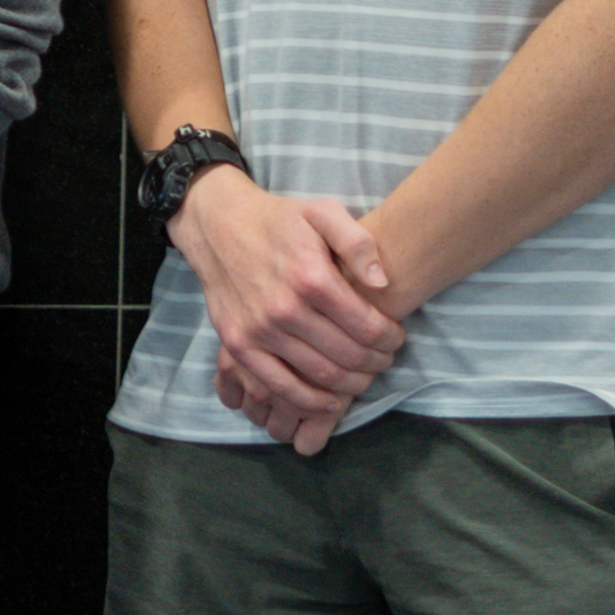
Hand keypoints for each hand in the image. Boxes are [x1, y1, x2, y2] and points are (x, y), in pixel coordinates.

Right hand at [176, 174, 400, 442]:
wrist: (218, 226)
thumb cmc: (278, 220)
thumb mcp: (323, 212)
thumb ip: (358, 242)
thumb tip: (382, 283)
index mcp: (311, 277)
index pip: (367, 326)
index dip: (391, 338)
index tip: (396, 338)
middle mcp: (284, 308)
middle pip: (348, 355)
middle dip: (376, 363)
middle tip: (384, 360)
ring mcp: (258, 331)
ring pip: (318, 376)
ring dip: (350, 385)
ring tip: (363, 379)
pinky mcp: (238, 345)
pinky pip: (277, 387)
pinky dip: (308, 402)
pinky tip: (328, 401)